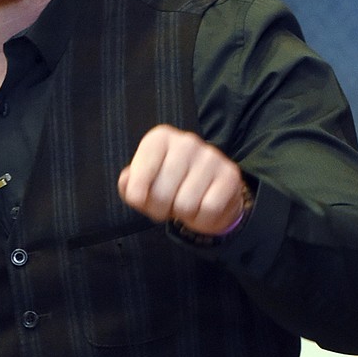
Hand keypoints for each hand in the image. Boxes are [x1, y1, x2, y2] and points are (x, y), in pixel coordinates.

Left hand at [118, 124, 246, 235]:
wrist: (208, 192)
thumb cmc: (169, 186)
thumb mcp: (143, 184)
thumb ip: (129, 184)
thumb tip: (128, 182)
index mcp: (160, 138)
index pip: (140, 173)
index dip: (138, 195)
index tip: (141, 198)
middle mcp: (186, 141)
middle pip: (162, 194)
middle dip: (161, 209)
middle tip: (167, 204)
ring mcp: (210, 156)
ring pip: (186, 204)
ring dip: (183, 214)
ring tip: (185, 203)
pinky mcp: (229, 174)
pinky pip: (209, 210)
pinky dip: (202, 218)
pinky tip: (202, 207)